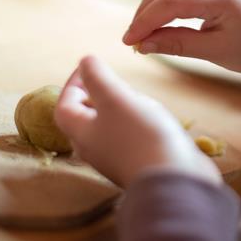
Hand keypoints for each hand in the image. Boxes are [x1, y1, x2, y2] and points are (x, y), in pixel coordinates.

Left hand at [54, 56, 220, 187]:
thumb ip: (97, 77)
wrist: (175, 180)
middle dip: (95, 94)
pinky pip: (129, 136)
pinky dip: (136, 120)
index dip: (73, 82)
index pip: (65, 106)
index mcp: (83, 134)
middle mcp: (96, 149)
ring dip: (118, 107)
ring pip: (109, 126)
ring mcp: (118, 157)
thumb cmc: (141, 137)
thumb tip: (85, 61)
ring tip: (134, 94)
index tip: (88, 65)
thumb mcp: (115, 99)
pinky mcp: (139, 161)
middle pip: (85, 118)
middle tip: (111, 78)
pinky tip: (152, 115)